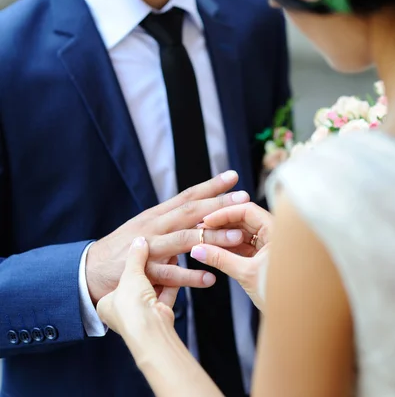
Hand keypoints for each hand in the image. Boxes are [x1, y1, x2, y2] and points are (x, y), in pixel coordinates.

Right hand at [86, 171, 248, 304]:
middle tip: (243, 198)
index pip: (187, 196)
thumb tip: (199, 214)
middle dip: (218, 205)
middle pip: (190, 212)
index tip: (233, 176)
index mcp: (156, 214)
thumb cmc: (124, 247)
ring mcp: (148, 248)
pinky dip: (190, 277)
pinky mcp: (142, 272)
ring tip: (237, 238)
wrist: (89, 269)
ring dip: (212, 238)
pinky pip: (170, 275)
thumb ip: (170, 221)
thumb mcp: (145, 226)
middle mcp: (153, 226)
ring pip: (184, 240)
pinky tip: (210, 279)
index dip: (210, 186)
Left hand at [97, 237, 176, 360]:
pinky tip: (177, 268)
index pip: (116, 281)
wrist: (148, 330)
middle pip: (137, 285)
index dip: (128, 266)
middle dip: (149, 270)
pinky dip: (171, 283)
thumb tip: (140, 241)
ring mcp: (141, 315)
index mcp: (106, 304)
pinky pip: (165, 296)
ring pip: (152, 290)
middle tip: (156, 253)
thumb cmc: (130, 305)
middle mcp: (123, 311)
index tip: (138, 254)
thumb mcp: (130, 273)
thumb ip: (136, 256)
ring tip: (171, 256)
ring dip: (162, 274)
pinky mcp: (158, 316)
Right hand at [190, 203, 273, 309]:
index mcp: (278, 230)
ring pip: (244, 233)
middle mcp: (276, 233)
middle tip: (201, 230)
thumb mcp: (246, 274)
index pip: (247, 211)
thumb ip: (220, 259)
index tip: (206, 221)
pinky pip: (246, 246)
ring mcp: (271, 245)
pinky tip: (215, 249)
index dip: (224, 214)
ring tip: (205, 240)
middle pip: (244, 220)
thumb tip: (197, 249)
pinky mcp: (266, 258)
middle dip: (222, 224)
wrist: (298, 319)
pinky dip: (231, 247)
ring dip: (225, 237)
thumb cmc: (282, 297)